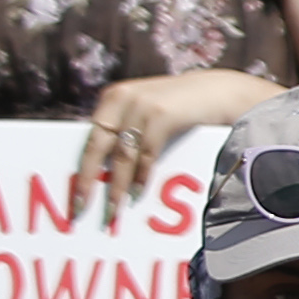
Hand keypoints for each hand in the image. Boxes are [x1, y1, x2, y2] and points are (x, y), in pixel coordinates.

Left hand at [70, 73, 252, 225]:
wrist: (221, 90)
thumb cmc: (183, 107)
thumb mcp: (147, 111)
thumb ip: (128, 128)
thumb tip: (106, 168)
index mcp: (114, 98)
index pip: (89, 137)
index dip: (82, 168)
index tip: (76, 194)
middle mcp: (122, 99)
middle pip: (97, 145)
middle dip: (88, 179)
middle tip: (80, 206)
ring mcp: (141, 105)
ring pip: (122, 154)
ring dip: (117, 185)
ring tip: (114, 208)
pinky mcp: (162, 114)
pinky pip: (147, 152)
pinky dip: (142, 174)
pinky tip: (140, 190)